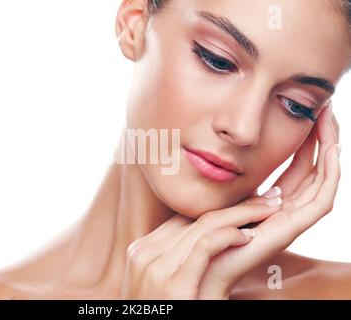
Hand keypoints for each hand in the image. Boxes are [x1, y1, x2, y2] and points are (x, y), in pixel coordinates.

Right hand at [120, 194, 281, 298]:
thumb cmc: (166, 312)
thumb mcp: (164, 284)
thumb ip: (178, 261)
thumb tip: (211, 240)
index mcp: (141, 251)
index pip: (184, 219)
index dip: (218, 209)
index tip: (247, 203)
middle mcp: (144, 254)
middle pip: (194, 219)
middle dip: (235, 207)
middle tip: (266, 199)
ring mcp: (154, 268)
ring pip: (203, 227)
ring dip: (241, 216)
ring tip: (267, 211)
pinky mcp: (171, 285)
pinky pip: (204, 247)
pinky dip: (228, 236)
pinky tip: (247, 236)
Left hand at [197, 102, 339, 297]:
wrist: (193, 264)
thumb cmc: (196, 231)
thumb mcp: (212, 195)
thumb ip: (227, 179)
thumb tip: (221, 153)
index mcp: (267, 204)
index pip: (295, 169)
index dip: (304, 142)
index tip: (307, 113)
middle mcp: (282, 211)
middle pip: (312, 172)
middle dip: (322, 140)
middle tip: (326, 108)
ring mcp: (288, 221)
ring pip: (322, 182)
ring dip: (330, 150)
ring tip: (330, 119)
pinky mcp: (288, 230)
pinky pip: (321, 202)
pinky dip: (329, 175)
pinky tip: (331, 150)